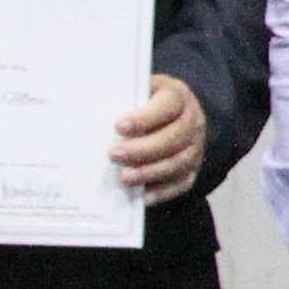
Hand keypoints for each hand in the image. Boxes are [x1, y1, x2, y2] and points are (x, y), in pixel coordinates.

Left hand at [108, 73, 206, 203]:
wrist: (172, 115)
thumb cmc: (145, 103)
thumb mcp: (138, 92)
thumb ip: (124, 101)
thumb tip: (93, 116)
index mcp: (177, 95)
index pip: (167, 105)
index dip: (145, 117)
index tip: (118, 127)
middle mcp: (192, 120)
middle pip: (174, 137)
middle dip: (143, 149)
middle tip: (114, 155)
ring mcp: (196, 145)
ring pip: (179, 162)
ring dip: (150, 172)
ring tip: (124, 178)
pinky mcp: (193, 167)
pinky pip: (182, 183)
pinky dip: (162, 191)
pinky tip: (142, 196)